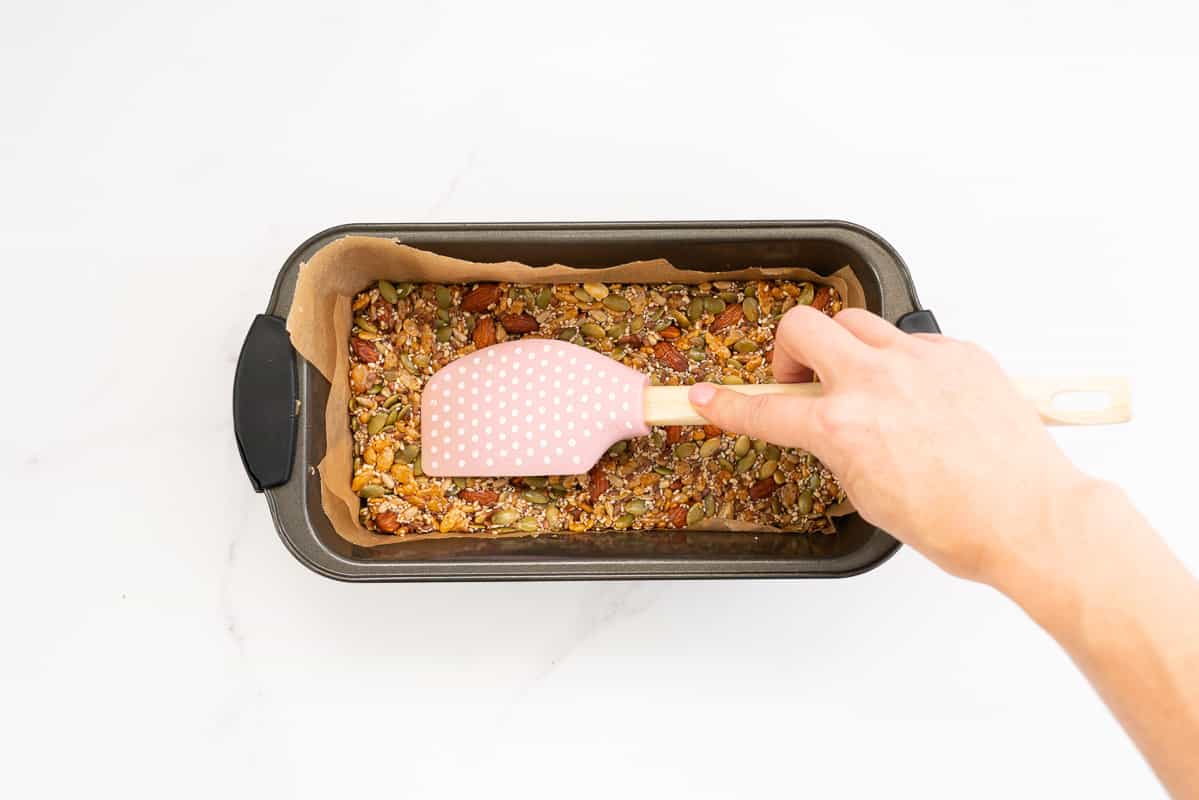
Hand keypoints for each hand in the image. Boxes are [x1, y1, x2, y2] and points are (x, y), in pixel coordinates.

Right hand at [688, 306, 1089, 582]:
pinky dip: (903, 362)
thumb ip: (839, 451)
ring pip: (856, 321)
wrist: (1029, 517)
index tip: (704, 398)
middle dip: (787, 351)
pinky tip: (921, 395)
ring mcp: (918, 361)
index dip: (725, 405)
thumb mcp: (871, 498)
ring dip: (843, 346)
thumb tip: (834, 433)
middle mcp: (874, 382)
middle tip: (801, 380)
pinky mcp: (958, 353)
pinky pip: (912, 340)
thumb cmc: (959, 523)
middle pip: (802, 327)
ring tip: (862, 381)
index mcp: (842, 427)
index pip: (764, 410)